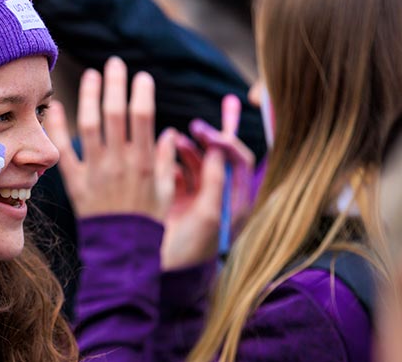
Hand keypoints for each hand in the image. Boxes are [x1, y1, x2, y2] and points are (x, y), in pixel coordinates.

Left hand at [45, 57, 176, 221]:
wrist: (124, 252)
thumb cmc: (148, 222)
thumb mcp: (165, 191)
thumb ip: (165, 160)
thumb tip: (169, 133)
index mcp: (143, 163)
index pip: (143, 117)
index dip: (141, 93)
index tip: (142, 76)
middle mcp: (119, 163)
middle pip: (115, 114)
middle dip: (115, 85)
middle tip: (114, 63)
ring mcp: (96, 172)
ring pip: (89, 126)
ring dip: (89, 97)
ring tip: (92, 75)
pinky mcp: (77, 183)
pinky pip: (64, 152)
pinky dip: (57, 128)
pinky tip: (55, 107)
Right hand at [160, 95, 255, 269]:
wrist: (164, 274)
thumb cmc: (191, 250)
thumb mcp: (208, 215)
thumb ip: (214, 180)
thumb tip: (217, 148)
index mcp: (236, 202)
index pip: (239, 162)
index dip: (226, 143)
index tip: (207, 132)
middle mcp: (220, 199)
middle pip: (219, 159)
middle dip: (207, 141)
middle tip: (193, 126)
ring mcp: (199, 201)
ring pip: (197, 164)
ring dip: (188, 149)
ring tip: (173, 140)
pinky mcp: (179, 204)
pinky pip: (178, 175)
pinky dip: (171, 164)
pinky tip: (162, 161)